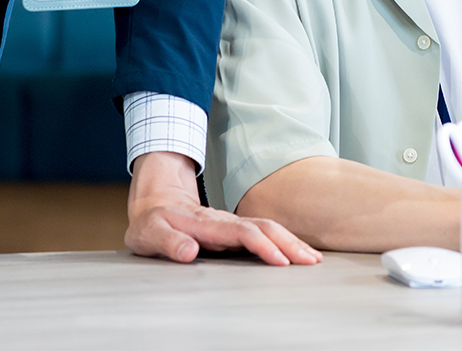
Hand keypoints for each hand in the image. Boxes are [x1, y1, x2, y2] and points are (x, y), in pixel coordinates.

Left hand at [124, 152, 319, 265]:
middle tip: (311, 261)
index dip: (263, 247)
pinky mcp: (233, 229)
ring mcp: (231, 223)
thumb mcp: (149, 233)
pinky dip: (283, 240)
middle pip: (264, 228)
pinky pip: (263, 232)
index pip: (242, 233)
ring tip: (312, 258)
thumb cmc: (152, 221)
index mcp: (206, 223)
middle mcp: (224, 221)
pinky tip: (295, 251)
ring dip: (291, 241)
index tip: (281, 262)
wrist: (157, 200)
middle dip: (289, 243)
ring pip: (268, 228)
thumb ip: (167, 241)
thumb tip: (188, 251)